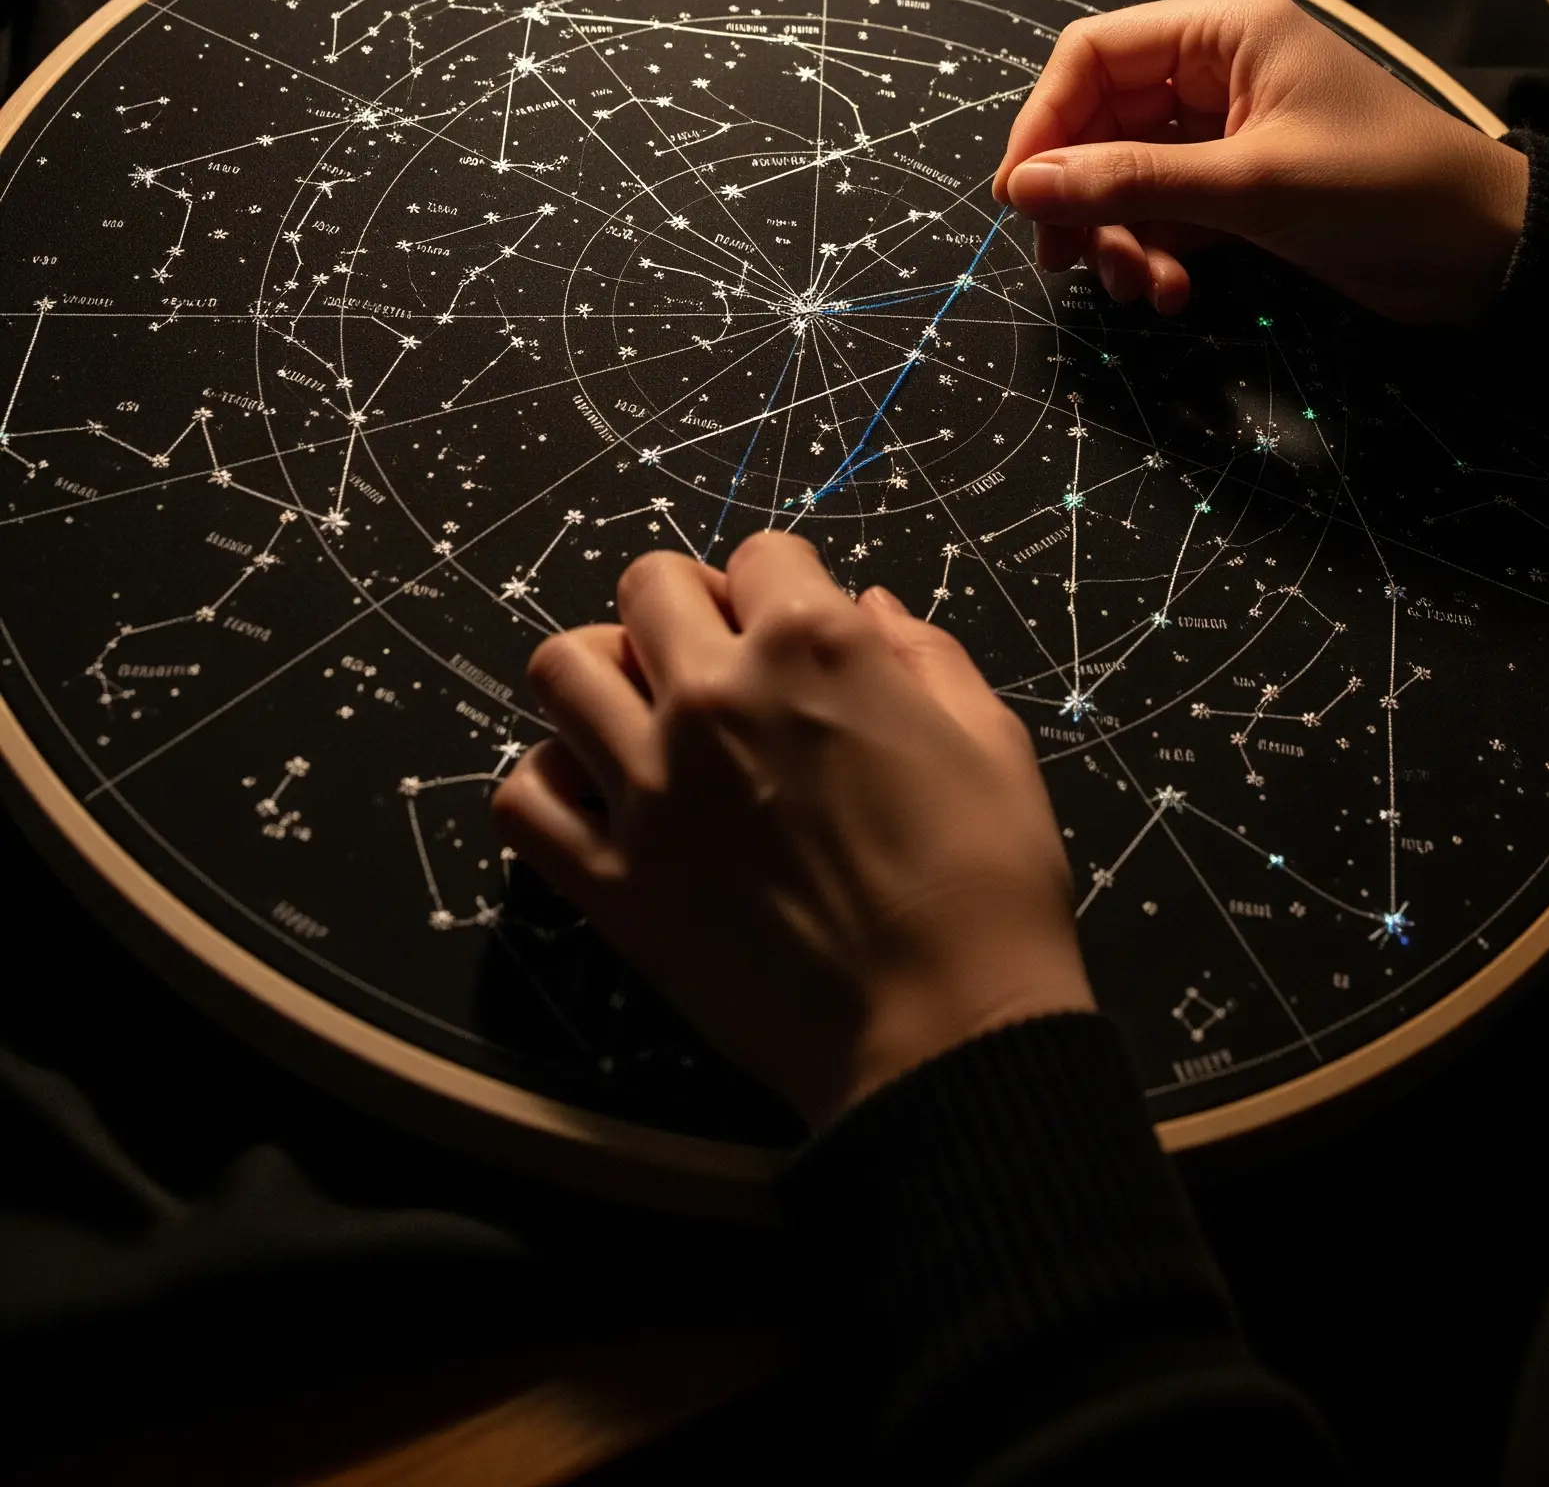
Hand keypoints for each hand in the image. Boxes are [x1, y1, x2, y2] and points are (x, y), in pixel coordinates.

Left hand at [492, 535, 1093, 1128]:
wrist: (945, 1032)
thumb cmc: (987, 885)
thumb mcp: (988, 739)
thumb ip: (924, 656)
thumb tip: (871, 609)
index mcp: (813, 645)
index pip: (762, 554)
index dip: (785, 586)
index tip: (796, 631)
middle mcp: (713, 696)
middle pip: (647, 585)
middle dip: (686, 606)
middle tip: (718, 663)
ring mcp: (648, 788)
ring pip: (561, 669)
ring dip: (602, 676)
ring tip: (645, 718)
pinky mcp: (608, 880)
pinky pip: (523, 797)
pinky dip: (550, 786)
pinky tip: (601, 802)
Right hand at [992, 0, 1528, 325]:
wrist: (1489, 252)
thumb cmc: (1385, 190)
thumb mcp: (1251, 185)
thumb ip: (1132, 183)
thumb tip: (1025, 187)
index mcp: (1224, 31)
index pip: (1094, 54)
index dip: (1045, 124)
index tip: (1020, 198)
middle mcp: (1217, 69)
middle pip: (1101, 121)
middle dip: (1083, 196)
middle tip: (1070, 264)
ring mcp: (1228, 130)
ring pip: (1127, 175)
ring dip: (1119, 236)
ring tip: (1142, 290)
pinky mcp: (1242, 185)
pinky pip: (1165, 210)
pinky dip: (1156, 252)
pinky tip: (1172, 292)